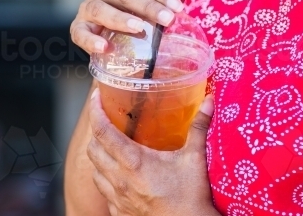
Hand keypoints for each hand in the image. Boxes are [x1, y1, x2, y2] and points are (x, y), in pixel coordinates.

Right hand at [70, 0, 187, 53]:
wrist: (110, 34)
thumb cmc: (133, 12)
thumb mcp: (149, 2)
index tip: (177, 7)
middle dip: (148, 6)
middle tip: (167, 20)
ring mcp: (86, 6)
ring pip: (100, 9)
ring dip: (121, 19)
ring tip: (139, 29)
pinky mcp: (77, 27)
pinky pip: (80, 33)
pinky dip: (91, 41)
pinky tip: (105, 48)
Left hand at [86, 88, 217, 215]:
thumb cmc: (191, 197)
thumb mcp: (195, 158)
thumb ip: (199, 127)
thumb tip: (208, 101)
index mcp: (134, 162)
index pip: (103, 132)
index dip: (96, 112)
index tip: (96, 97)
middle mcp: (120, 180)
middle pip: (93, 150)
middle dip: (96, 132)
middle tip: (107, 120)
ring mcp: (117, 198)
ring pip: (95, 171)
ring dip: (99, 156)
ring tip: (112, 146)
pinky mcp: (119, 212)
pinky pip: (103, 191)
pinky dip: (105, 178)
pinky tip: (119, 174)